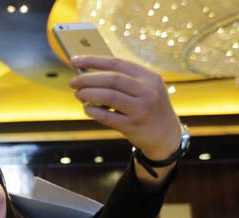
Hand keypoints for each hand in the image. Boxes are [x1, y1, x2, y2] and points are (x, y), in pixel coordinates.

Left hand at [69, 56, 181, 180]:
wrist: (166, 135)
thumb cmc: (148, 108)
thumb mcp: (145, 89)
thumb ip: (123, 81)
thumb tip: (88, 74)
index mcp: (148, 77)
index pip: (117, 64)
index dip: (93, 60)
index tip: (75, 60)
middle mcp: (147, 90)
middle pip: (111, 79)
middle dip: (87, 79)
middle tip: (73, 82)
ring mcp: (141, 109)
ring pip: (108, 96)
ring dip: (88, 94)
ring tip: (78, 95)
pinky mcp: (133, 125)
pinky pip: (108, 116)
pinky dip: (93, 111)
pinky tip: (87, 109)